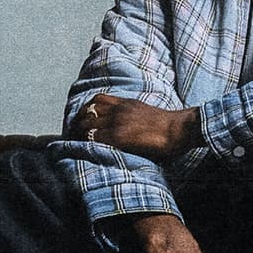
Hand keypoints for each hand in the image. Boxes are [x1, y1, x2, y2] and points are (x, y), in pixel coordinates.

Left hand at [76, 95, 200, 158]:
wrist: (180, 128)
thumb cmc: (169, 126)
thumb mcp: (146, 113)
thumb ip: (133, 116)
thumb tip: (128, 128)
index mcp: (125, 103)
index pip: (96, 101)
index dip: (86, 112)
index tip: (82, 123)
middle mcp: (118, 109)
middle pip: (87, 112)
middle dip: (77, 124)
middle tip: (73, 137)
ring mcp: (117, 122)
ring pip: (86, 125)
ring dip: (79, 135)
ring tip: (76, 145)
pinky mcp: (119, 137)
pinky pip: (94, 139)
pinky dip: (87, 144)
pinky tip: (85, 152)